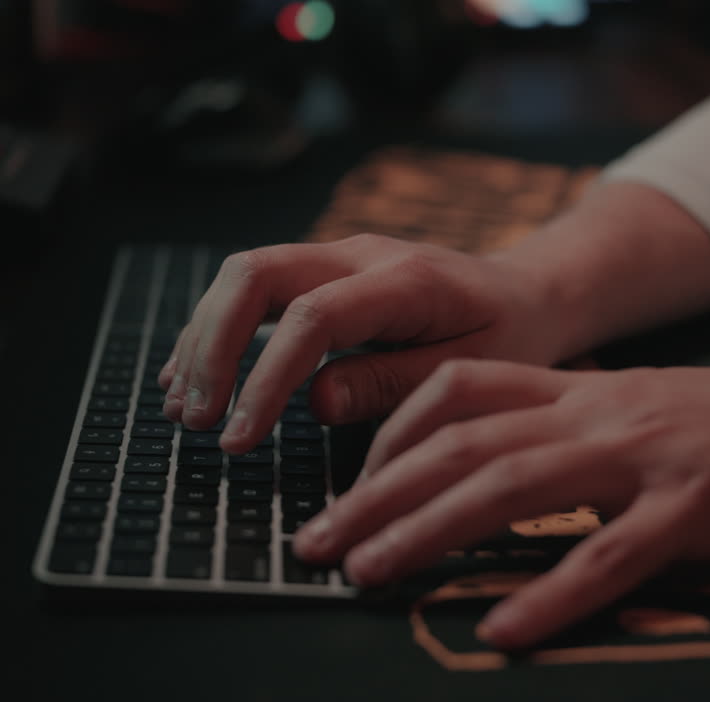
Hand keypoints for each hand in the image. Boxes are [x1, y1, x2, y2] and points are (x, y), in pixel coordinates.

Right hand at [157, 234, 570, 452]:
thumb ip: (395, 384)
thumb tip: (317, 401)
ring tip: (181, 410)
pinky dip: (217, 331)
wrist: (527, 291)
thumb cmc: (509, 336)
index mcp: (405, 280)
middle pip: (255, 273)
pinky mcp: (324, 271)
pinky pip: (256, 288)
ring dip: (203, 339)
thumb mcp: (473, 371)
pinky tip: (191, 377)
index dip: (265, 379)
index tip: (240, 439)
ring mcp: (337, 255)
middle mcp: (361, 254)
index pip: (312, 317)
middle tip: (197, 421)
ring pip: (244, 275)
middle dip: (212, 347)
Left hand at [294, 360, 709, 648]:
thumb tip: (493, 467)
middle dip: (376, 493)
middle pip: (461, 442)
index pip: (459, 389)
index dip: (390, 435)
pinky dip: (549, 595)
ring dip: (428, 532)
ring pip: (512, 487)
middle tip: (316, 543)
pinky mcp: (692, 512)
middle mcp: (596, 414)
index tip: (348, 484)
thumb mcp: (639, 408)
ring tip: (368, 574)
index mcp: (580, 389)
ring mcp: (641, 460)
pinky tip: (501, 632)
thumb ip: (567, 427)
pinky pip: (609, 558)